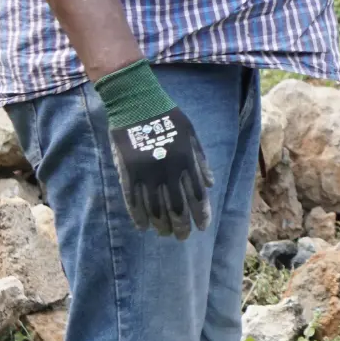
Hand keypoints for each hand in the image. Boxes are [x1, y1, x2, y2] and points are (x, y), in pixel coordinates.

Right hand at [108, 106, 214, 238]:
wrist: (136, 103)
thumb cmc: (167, 117)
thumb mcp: (191, 134)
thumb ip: (200, 160)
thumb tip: (211, 184)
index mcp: (185, 160)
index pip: (197, 194)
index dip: (200, 213)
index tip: (202, 227)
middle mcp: (168, 170)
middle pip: (177, 207)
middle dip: (182, 225)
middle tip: (183, 237)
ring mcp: (147, 173)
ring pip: (155, 208)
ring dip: (161, 225)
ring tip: (165, 234)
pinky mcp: (128, 172)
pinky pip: (133, 200)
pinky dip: (139, 216)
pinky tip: (143, 227)